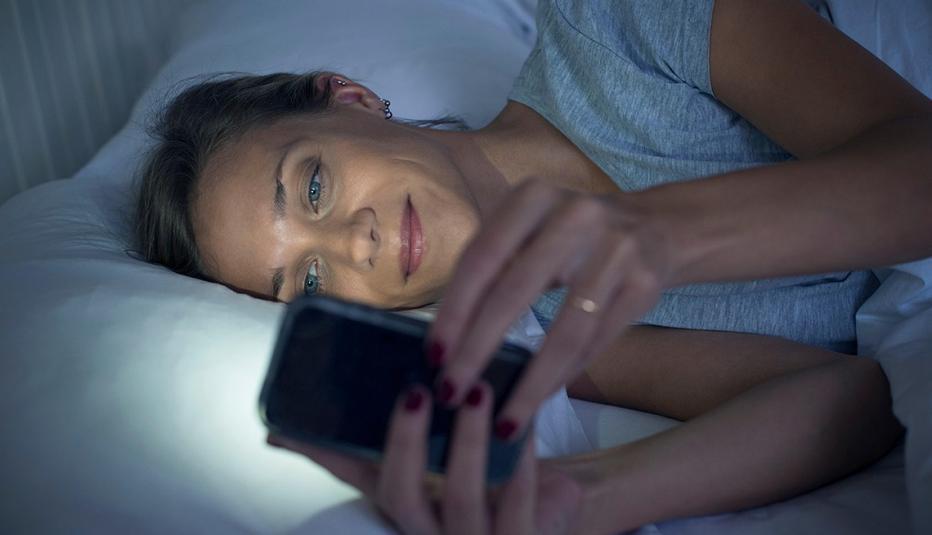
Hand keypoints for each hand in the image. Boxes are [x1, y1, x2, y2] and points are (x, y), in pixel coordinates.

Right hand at [267, 382, 583, 533]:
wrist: (551, 529)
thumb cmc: (500, 485)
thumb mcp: (464, 457)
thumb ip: (438, 417)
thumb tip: (413, 358)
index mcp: (408, 501)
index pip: (355, 476)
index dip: (320, 452)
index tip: (283, 424)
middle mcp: (427, 528)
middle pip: (398, 493)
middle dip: (404, 441)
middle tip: (415, 390)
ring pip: (461, 498)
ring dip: (467, 442)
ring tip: (478, 392)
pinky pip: (520, 502)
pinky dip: (525, 460)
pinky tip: (529, 423)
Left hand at [427, 179, 671, 438]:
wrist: (655, 227)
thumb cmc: (572, 237)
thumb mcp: (531, 230)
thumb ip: (493, 267)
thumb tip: (446, 341)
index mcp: (533, 197)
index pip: (481, 257)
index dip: (454, 310)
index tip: (433, 356)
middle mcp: (575, 214)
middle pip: (514, 291)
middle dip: (477, 349)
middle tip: (452, 391)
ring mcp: (616, 248)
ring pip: (565, 329)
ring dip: (529, 381)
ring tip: (504, 419)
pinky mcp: (645, 283)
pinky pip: (597, 342)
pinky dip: (565, 376)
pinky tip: (540, 399)